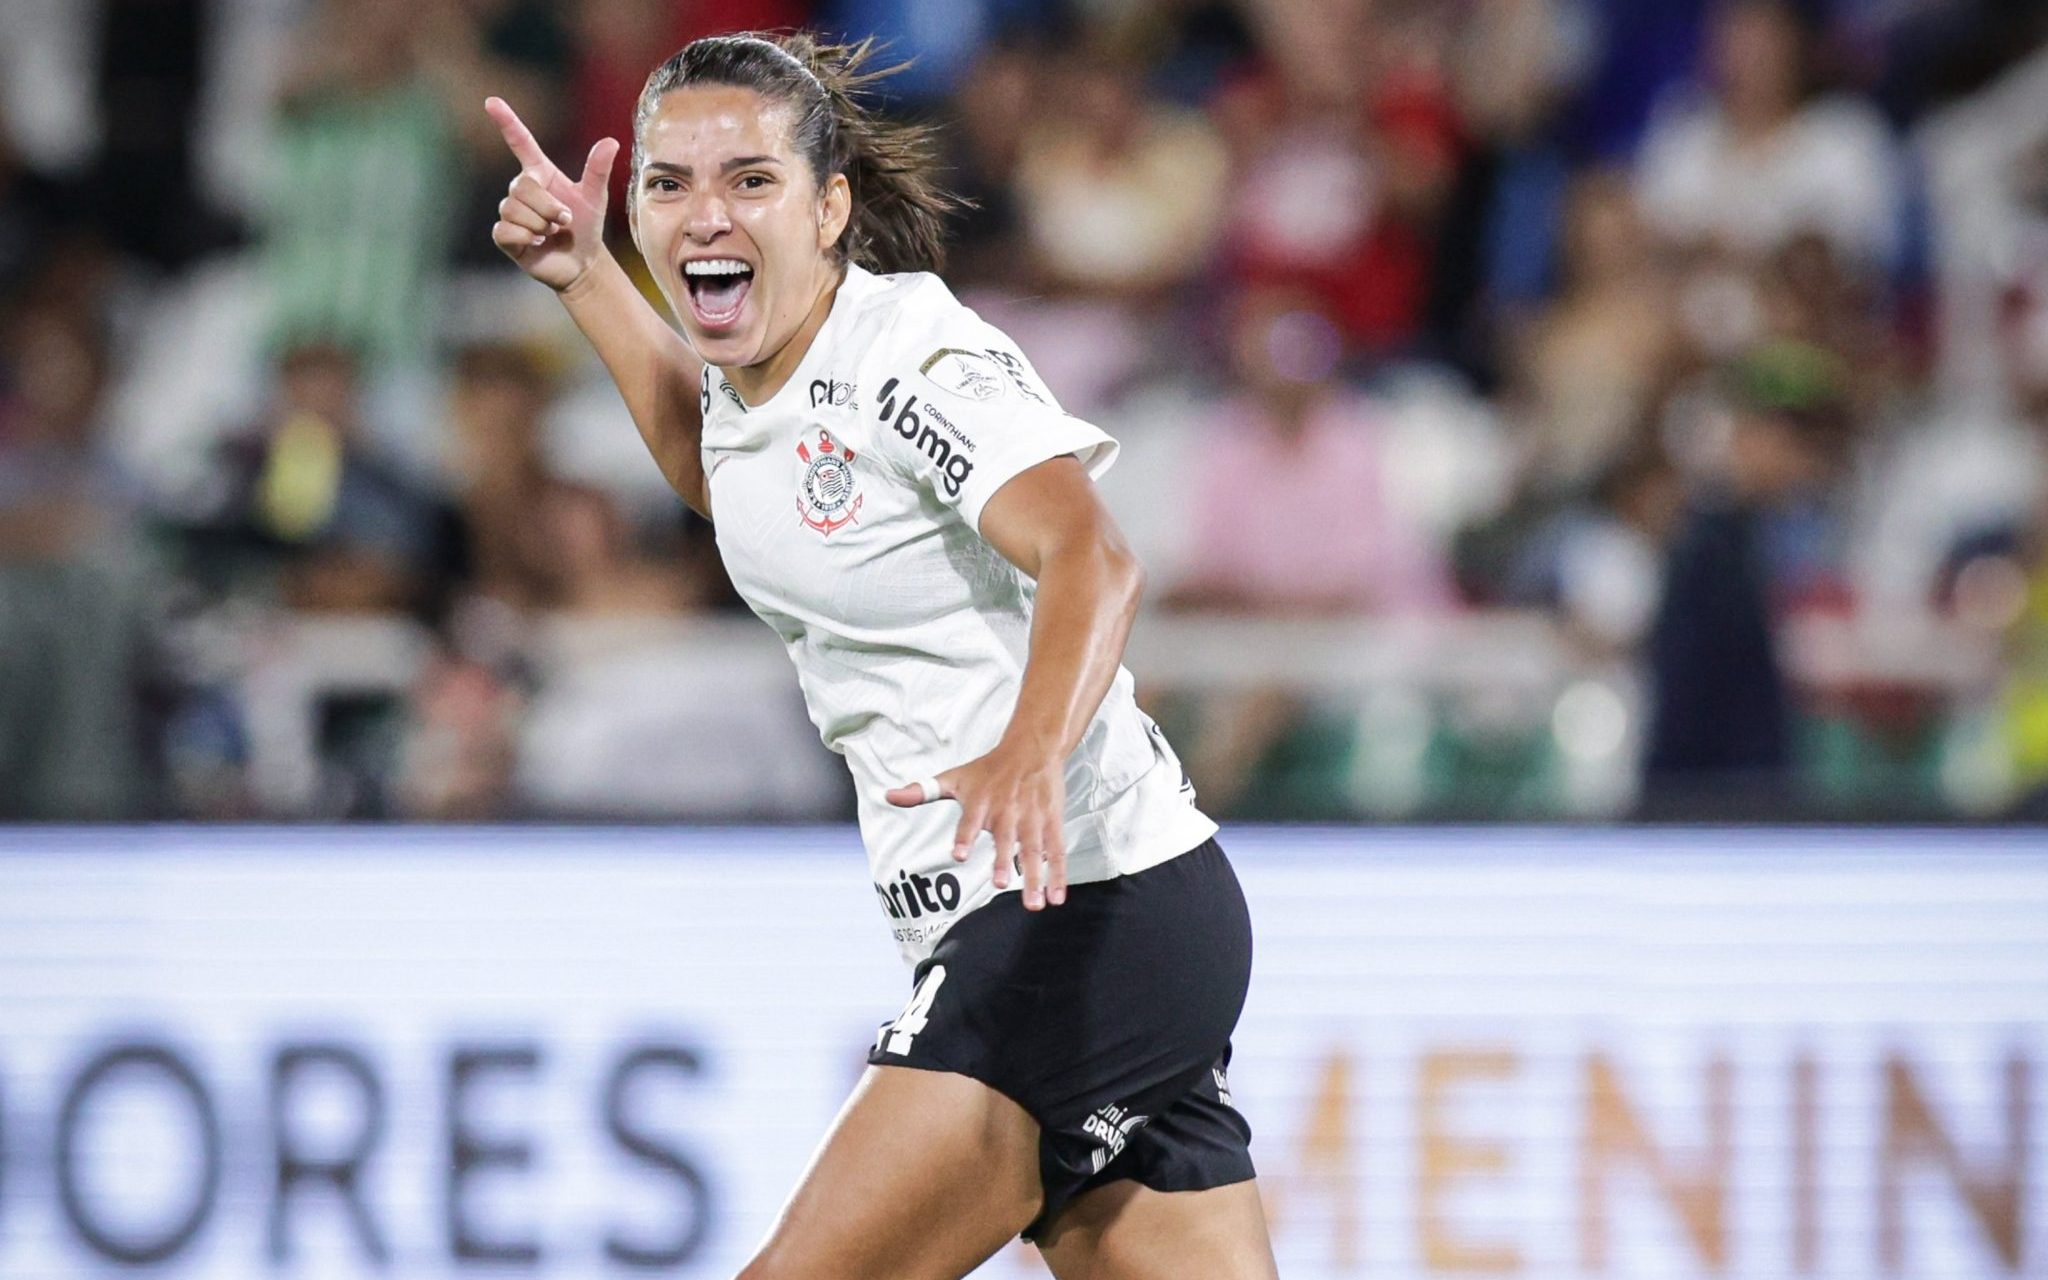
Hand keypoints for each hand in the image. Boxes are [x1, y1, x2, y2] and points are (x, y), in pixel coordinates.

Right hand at [485, 95, 617, 291]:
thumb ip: (598, 171)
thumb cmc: (586, 226)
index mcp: (541, 172)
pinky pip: (506, 230)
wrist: (581, 263)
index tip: (492, 101)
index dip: (507, 122)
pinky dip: (526, 238)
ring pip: (514, 210)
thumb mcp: (595, 198)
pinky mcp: (505, 234)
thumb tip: (611, 142)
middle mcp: (522, 188)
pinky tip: (536, 244)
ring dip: (540, 225)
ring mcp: (511, 211)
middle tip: (565, 220)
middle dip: (548, 208)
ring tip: (551, 233)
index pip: (521, 142)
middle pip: (522, 187)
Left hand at [887, 744, 1068, 909]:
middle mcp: (1007, 811)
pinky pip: (1055, 851)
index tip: (958, 854)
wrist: (1032, 747)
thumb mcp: (954, 777)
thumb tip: (888, 796)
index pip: (970, 821)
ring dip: (1035, 877)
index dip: (964, 837)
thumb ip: (921, 791)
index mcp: (982, 802)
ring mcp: (1032, 818)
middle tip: (999, 885)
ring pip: (1034, 850)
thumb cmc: (988, 769)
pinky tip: (1056, 897)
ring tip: (1034, 903)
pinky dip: (1057, 874)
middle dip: (1003, 861)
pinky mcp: (1051, 822)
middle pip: (1006, 838)